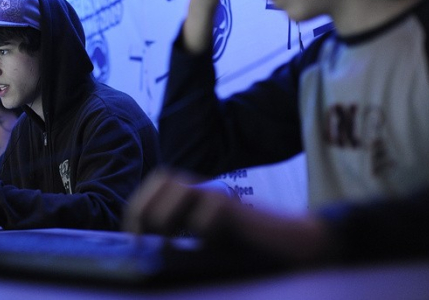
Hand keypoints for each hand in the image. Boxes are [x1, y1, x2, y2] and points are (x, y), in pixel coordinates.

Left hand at [123, 169, 332, 264]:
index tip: (133, 240)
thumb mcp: (205, 244)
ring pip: (181, 187)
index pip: (156, 184)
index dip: (137, 207)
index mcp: (194, 196)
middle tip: (143, 240)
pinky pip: (212, 209)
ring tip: (171, 243)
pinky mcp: (242, 210)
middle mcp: (207, 190)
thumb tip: (143, 252)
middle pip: (162, 176)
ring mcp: (224, 197)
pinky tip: (207, 246)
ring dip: (166, 216)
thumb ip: (179, 240)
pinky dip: (203, 229)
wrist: (296, 247)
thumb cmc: (248, 249)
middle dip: (145, 207)